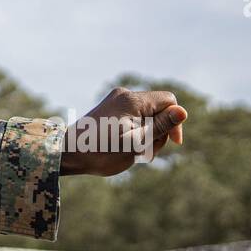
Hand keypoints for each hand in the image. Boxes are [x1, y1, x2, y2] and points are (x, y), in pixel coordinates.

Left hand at [62, 87, 187, 176]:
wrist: (67, 154)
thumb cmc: (100, 152)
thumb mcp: (136, 142)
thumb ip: (160, 126)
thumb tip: (183, 112)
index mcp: (132, 100)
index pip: (168, 101)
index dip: (175, 121)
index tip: (174, 142)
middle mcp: (123, 96)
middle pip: (157, 110)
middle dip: (158, 131)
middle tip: (144, 152)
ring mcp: (115, 102)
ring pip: (145, 116)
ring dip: (146, 135)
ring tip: (132, 152)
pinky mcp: (109, 111)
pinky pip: (132, 119)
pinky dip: (134, 133)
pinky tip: (125, 147)